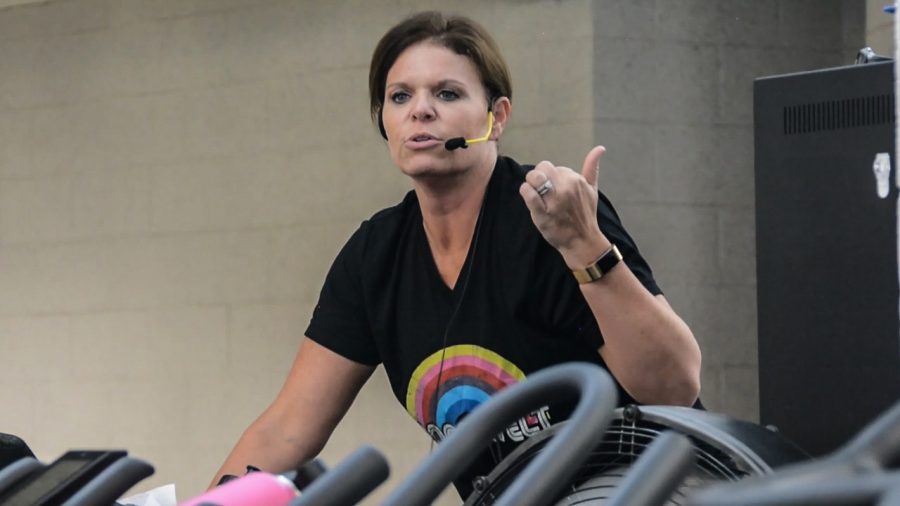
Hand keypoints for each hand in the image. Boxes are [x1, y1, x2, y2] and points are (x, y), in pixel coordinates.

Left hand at [518, 145, 609, 268]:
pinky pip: (528, 194)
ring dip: (530, 183)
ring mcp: (554, 201)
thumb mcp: (592, 189)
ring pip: (534, 177)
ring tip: (534, 192)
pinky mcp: (543, 213)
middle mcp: (566, 188)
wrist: (582, 241)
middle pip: (541, 168)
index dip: (548, 176)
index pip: (552, 167)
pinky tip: (528, 196)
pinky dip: (525, 191)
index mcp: (576, 180)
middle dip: (537, 176)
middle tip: (540, 189)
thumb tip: (600, 148)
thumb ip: (592, 168)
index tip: (552, 188)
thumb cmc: (585, 214)